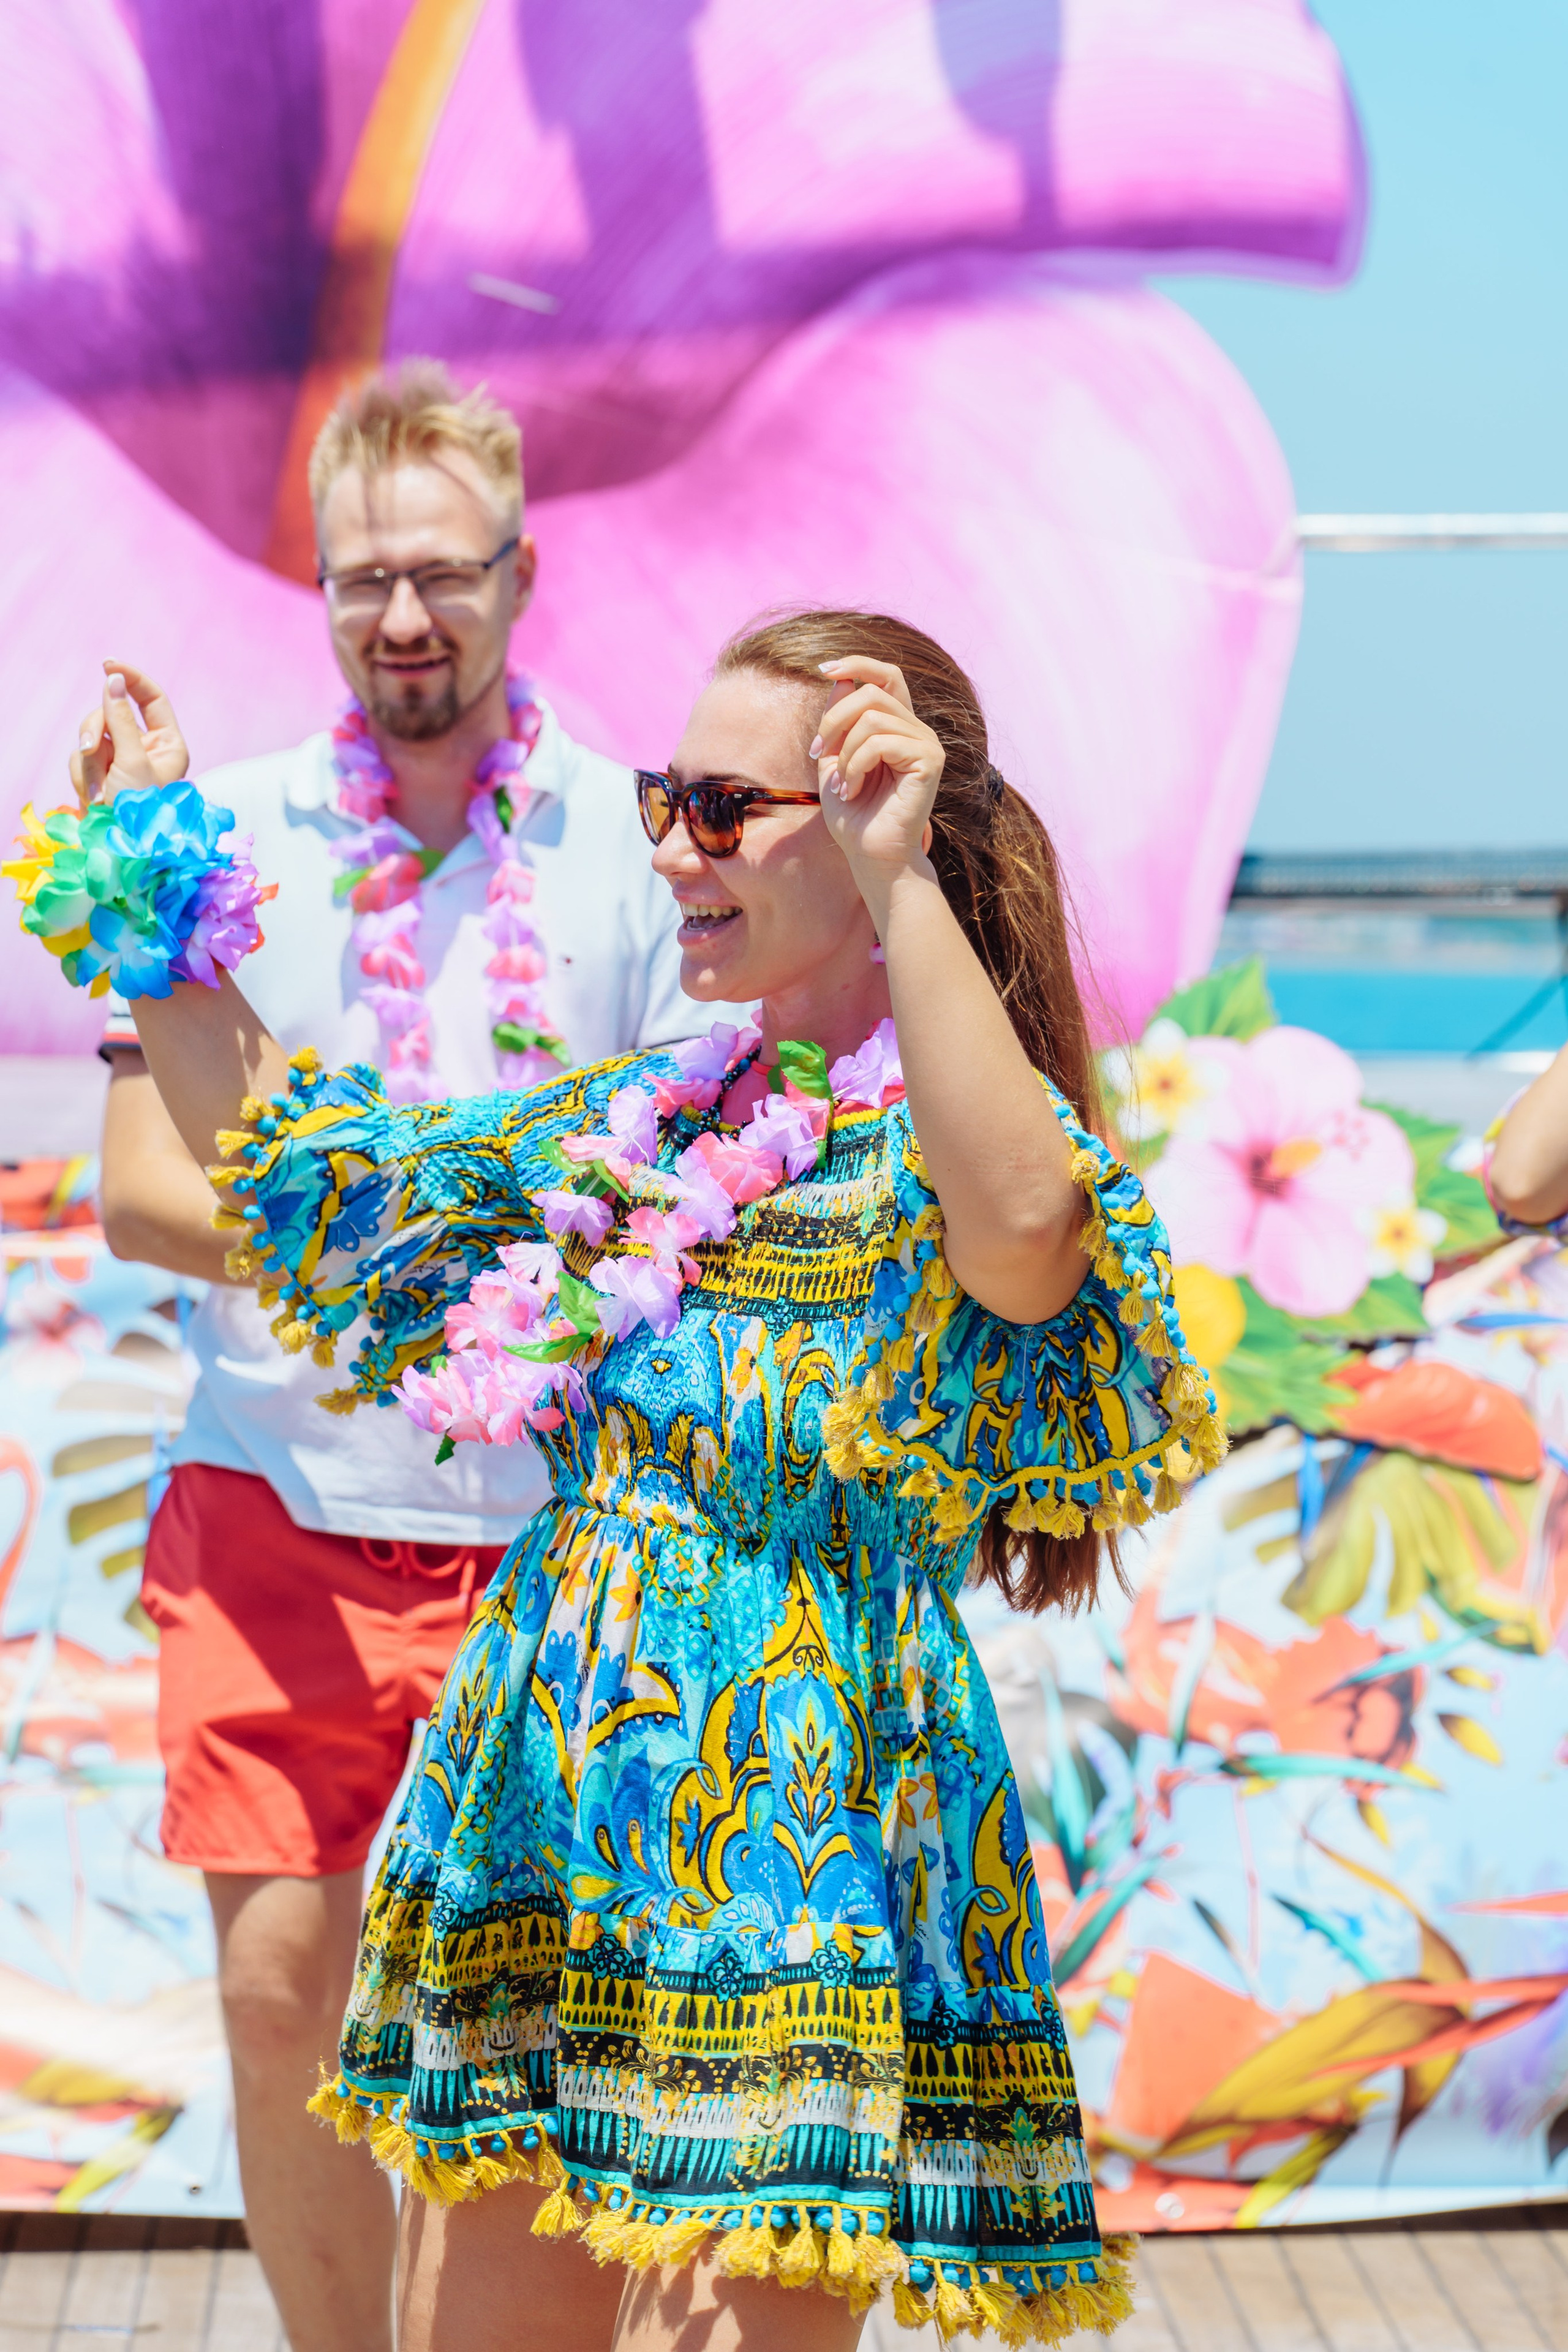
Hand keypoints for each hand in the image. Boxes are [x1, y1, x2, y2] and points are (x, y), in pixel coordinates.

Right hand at [70, 662, 189, 809]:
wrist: (121, 853)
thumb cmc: (138, 813)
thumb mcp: (132, 763)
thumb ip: (119, 720)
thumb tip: (114, 680)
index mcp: (168, 744)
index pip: (151, 697)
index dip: (131, 678)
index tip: (108, 665)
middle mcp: (146, 749)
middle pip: (111, 713)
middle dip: (96, 731)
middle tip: (91, 749)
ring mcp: (121, 761)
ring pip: (91, 735)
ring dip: (89, 762)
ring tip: (98, 792)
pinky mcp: (101, 773)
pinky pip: (81, 758)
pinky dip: (83, 776)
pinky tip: (93, 798)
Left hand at [810, 656, 943, 881]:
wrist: (870, 855)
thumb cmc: (853, 813)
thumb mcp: (835, 759)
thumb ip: (838, 721)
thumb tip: (839, 678)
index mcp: (898, 726)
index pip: (886, 675)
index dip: (858, 663)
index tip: (823, 670)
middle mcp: (916, 729)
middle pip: (872, 691)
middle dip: (834, 719)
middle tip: (817, 753)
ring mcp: (927, 744)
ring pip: (872, 718)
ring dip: (845, 753)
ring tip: (843, 785)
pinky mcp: (929, 761)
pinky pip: (881, 742)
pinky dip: (856, 765)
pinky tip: (853, 790)